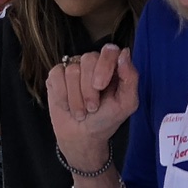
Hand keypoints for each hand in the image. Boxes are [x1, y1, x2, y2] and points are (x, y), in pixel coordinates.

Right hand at [46, 44, 139, 171]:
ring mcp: (74, 67)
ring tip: (81, 111)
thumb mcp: (126, 104)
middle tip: (92, 107)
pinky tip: (66, 105)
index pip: (109, 50)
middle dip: (89, 89)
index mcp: (112, 66)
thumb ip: (131, 78)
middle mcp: (93, 63)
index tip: (101, 86)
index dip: (104, 66)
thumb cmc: (105, 119)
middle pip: (88, 59)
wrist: (82, 137)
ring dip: (76, 98)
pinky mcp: (56, 75)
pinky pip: (56, 75)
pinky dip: (62, 96)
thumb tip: (124, 53)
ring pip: (72, 71)